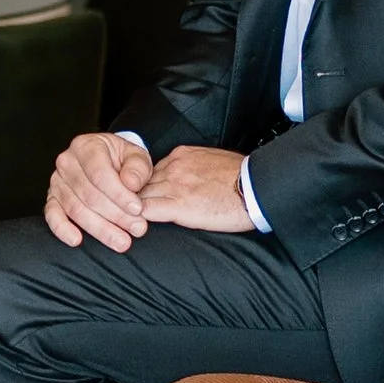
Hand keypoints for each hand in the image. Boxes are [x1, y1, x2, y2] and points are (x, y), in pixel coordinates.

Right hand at [44, 129, 153, 251]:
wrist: (108, 161)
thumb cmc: (121, 160)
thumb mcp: (136, 156)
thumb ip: (138, 167)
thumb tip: (131, 183)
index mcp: (86, 146)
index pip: (100, 173)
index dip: (119, 194)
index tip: (138, 209)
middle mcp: (67, 162)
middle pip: (89, 195)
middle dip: (116, 216)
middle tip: (137, 228)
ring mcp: (57, 181)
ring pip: (76, 209)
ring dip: (100, 228)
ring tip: (122, 241)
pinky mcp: (52, 198)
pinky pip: (52, 214)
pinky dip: (62, 228)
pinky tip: (76, 240)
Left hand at [139, 145, 253, 234]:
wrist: (255, 187)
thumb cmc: (240, 178)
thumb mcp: (211, 161)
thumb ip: (191, 167)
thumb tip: (186, 179)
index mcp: (181, 156)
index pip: (150, 171)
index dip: (145, 187)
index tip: (145, 198)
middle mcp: (173, 167)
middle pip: (139, 183)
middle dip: (133, 198)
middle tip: (129, 212)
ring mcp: (174, 185)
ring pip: (138, 197)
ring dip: (132, 210)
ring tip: (130, 222)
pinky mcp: (178, 205)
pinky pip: (147, 211)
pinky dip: (139, 219)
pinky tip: (139, 226)